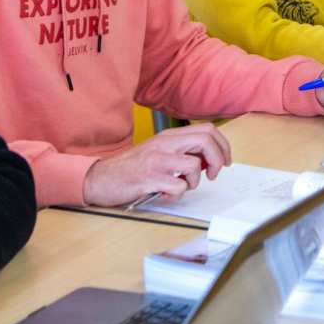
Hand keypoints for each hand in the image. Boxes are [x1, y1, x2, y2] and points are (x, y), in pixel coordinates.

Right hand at [83, 123, 232, 206]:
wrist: (100, 177)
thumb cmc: (131, 167)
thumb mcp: (158, 151)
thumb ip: (181, 152)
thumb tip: (208, 160)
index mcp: (169, 136)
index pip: (207, 130)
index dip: (222, 145)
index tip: (224, 160)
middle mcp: (165, 144)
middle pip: (206, 141)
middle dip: (218, 159)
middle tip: (214, 174)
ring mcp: (157, 161)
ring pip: (194, 165)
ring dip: (195, 181)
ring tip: (182, 186)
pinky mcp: (149, 179)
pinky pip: (177, 186)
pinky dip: (177, 194)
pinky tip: (166, 193)